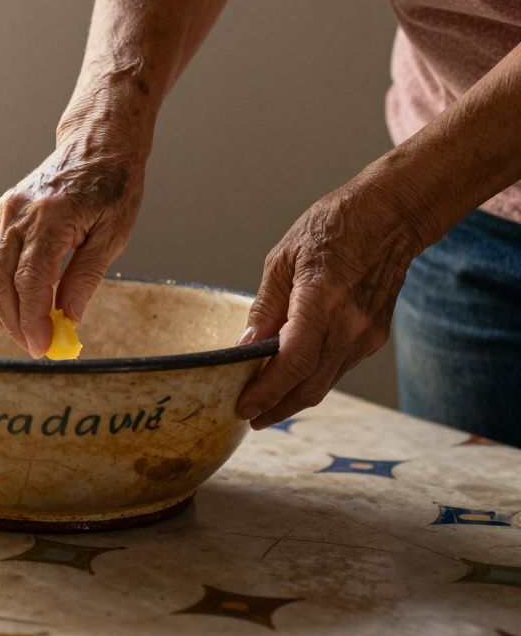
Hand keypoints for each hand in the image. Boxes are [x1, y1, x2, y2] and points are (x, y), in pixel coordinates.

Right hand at [0, 115, 149, 357]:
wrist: (95, 144)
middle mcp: (19, 213)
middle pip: (1, 282)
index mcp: (52, 216)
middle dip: (15, 322)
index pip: (30, 280)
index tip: (43, 346)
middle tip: (35, 347)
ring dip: (3, 310)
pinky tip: (18, 306)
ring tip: (27, 332)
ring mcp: (3, 212)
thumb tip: (69, 319)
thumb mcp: (113, 234)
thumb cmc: (111, 186)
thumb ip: (86, 278)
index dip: (33, 319)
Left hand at [236, 185, 418, 428]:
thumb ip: (266, 307)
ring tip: (264, 406)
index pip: (294, 362)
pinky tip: (292, 380)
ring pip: (325, 383)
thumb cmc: (334, 227)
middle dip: (276, 408)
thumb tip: (246, 346)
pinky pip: (338, 368)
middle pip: (309, 385)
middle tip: (248, 418)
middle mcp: (350, 324)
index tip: (243, 407)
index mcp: (323, 299)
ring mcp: (367, 334)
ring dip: (293, 399)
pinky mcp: (375, 337)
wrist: (392, 217)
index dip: (266, 391)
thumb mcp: (283, 259)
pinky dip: (312, 379)